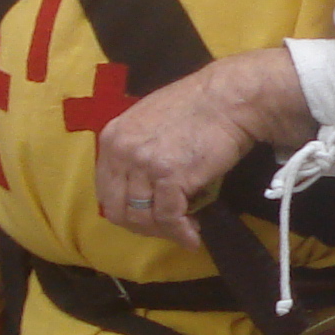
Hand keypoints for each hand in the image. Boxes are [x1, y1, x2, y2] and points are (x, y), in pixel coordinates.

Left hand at [94, 50, 311, 248]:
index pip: (105, 191)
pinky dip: (181, 233)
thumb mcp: (150, 121)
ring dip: (164, 231)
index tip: (148, 216)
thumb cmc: (198, 106)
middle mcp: (122, 151)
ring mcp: (144, 164)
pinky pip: (169, 218)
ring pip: (142, 218)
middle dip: (142, 226)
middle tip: (166, 227)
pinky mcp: (170, 177)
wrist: (229, 98)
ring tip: (185, 229)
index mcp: (113, 137)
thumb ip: (137, 149)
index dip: (126, 210)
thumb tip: (141, 184)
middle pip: (118, 210)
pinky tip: (193, 236)